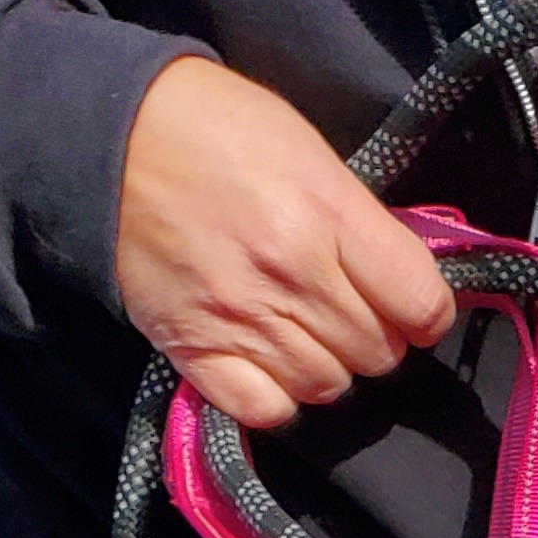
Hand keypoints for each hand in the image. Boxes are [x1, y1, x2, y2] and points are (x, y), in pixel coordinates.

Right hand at [115, 55, 455, 426]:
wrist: (110, 136)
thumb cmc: (218, 129)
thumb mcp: (310, 153)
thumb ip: (360, 223)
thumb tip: (402, 281)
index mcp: (330, 215)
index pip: (422, 305)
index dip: (427, 312)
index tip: (410, 303)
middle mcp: (292, 275)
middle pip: (379, 353)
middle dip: (376, 335)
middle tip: (346, 306)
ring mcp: (242, 318)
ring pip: (328, 385)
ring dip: (327, 364)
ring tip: (303, 328)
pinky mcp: (193, 348)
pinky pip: (265, 408)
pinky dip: (277, 395)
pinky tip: (268, 362)